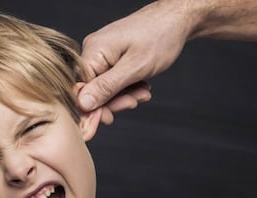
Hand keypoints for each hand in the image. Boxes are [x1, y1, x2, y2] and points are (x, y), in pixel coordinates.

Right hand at [78, 1, 194, 120]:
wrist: (176, 19)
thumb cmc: (160, 36)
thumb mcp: (134, 67)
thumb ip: (107, 87)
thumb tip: (82, 103)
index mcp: (93, 51)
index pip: (80, 88)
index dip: (93, 107)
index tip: (109, 118)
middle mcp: (93, 52)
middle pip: (92, 89)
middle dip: (113, 100)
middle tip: (134, 102)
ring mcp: (102, 55)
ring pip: (104, 87)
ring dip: (124, 95)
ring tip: (143, 93)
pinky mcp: (111, 57)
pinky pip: (113, 80)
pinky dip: (127, 87)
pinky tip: (141, 86)